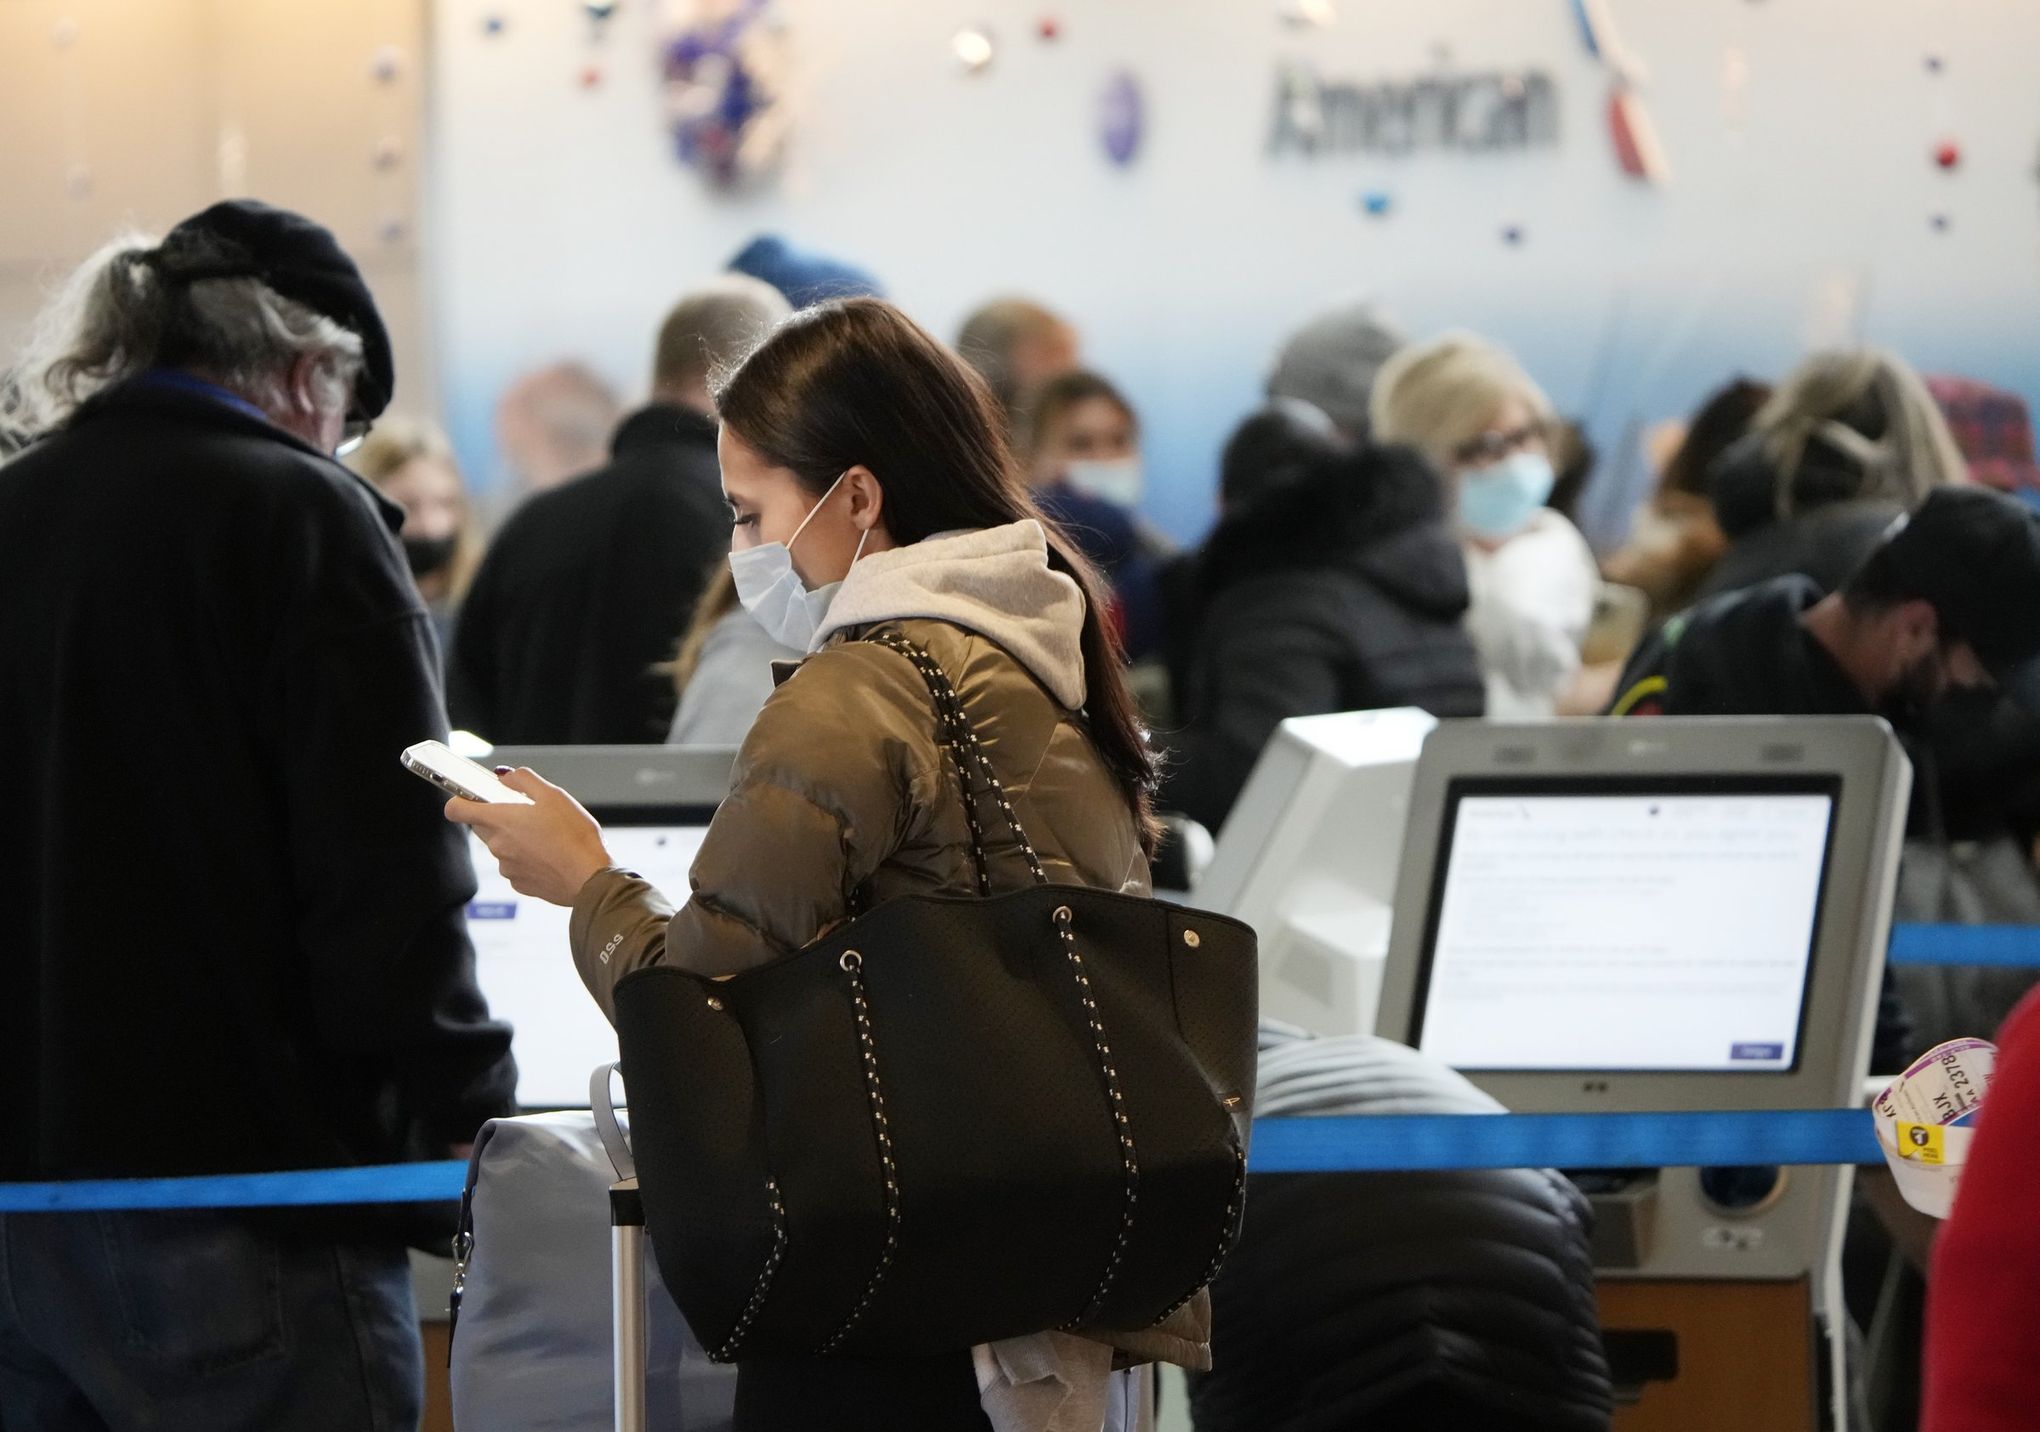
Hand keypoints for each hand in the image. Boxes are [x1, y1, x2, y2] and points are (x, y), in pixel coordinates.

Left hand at [445, 767, 611, 906]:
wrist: (590, 878)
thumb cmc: (575, 836)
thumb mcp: (554, 795)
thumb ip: (524, 780)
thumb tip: (505, 777)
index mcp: (500, 820)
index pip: (456, 809)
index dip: (460, 801)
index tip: (473, 797)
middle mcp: (497, 845)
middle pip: (481, 826)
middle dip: (498, 818)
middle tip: (527, 814)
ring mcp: (506, 867)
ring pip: (501, 846)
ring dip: (516, 839)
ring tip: (547, 837)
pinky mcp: (518, 883)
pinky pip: (515, 866)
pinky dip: (527, 859)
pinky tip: (550, 856)